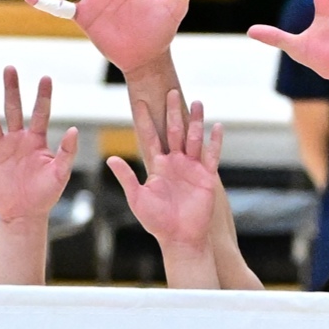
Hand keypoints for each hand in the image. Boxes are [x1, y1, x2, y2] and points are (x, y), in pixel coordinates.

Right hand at [0, 69, 77, 225]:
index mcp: (36, 139)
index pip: (40, 112)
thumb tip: (74, 129)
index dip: (43, 96)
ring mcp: (0, 147)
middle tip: (10, 68)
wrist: (25, 214)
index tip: (45, 77)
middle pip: (14, 108)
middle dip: (11, 89)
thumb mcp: (60, 173)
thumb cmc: (46, 194)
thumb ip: (67, 151)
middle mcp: (17, 138)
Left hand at [106, 89, 222, 254]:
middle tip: (170, 90)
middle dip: (172, 111)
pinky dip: (215, 142)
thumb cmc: (157, 221)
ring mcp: (192, 168)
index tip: (139, 101)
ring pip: (193, 138)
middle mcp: (175, 162)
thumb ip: (126, 177)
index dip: (145, 120)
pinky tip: (217, 126)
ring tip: (196, 102)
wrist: (179, 238)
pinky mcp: (206, 176)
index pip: (150, 137)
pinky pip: (211, 155)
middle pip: (173, 131)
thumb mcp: (137, 198)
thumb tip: (110, 158)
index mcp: (157, 166)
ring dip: (194, 121)